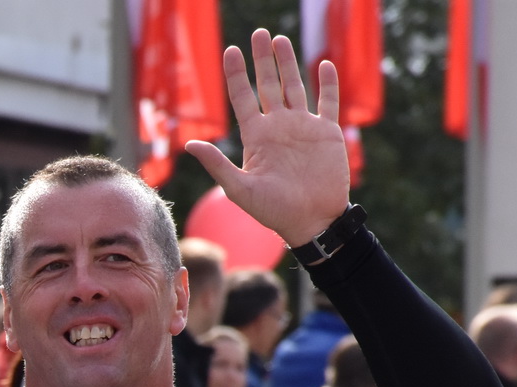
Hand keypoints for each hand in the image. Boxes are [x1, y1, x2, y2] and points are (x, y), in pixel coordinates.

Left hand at [184, 30, 350, 247]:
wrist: (311, 222)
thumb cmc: (273, 211)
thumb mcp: (239, 189)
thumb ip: (217, 164)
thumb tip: (189, 145)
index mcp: (256, 137)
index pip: (242, 97)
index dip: (236, 74)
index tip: (230, 51)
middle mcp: (278, 127)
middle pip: (268, 85)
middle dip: (262, 60)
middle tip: (258, 34)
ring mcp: (302, 128)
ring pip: (294, 87)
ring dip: (288, 64)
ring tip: (280, 40)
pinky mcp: (327, 133)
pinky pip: (327, 102)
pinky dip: (327, 84)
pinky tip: (324, 64)